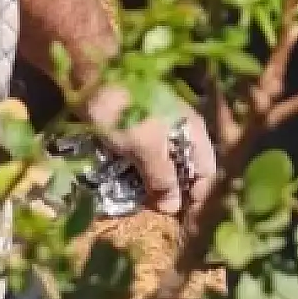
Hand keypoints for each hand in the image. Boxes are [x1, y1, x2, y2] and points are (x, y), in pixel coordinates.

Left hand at [86, 84, 215, 215]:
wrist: (90, 75)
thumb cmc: (125, 110)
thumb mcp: (147, 148)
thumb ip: (163, 178)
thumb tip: (173, 207)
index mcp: (192, 130)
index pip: (207, 172)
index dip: (198, 198)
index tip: (183, 223)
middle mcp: (179, 129)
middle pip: (185, 170)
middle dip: (173, 195)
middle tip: (157, 216)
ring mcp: (156, 129)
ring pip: (161, 165)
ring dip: (152, 186)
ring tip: (139, 206)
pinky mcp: (134, 129)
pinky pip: (141, 157)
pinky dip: (135, 173)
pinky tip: (123, 186)